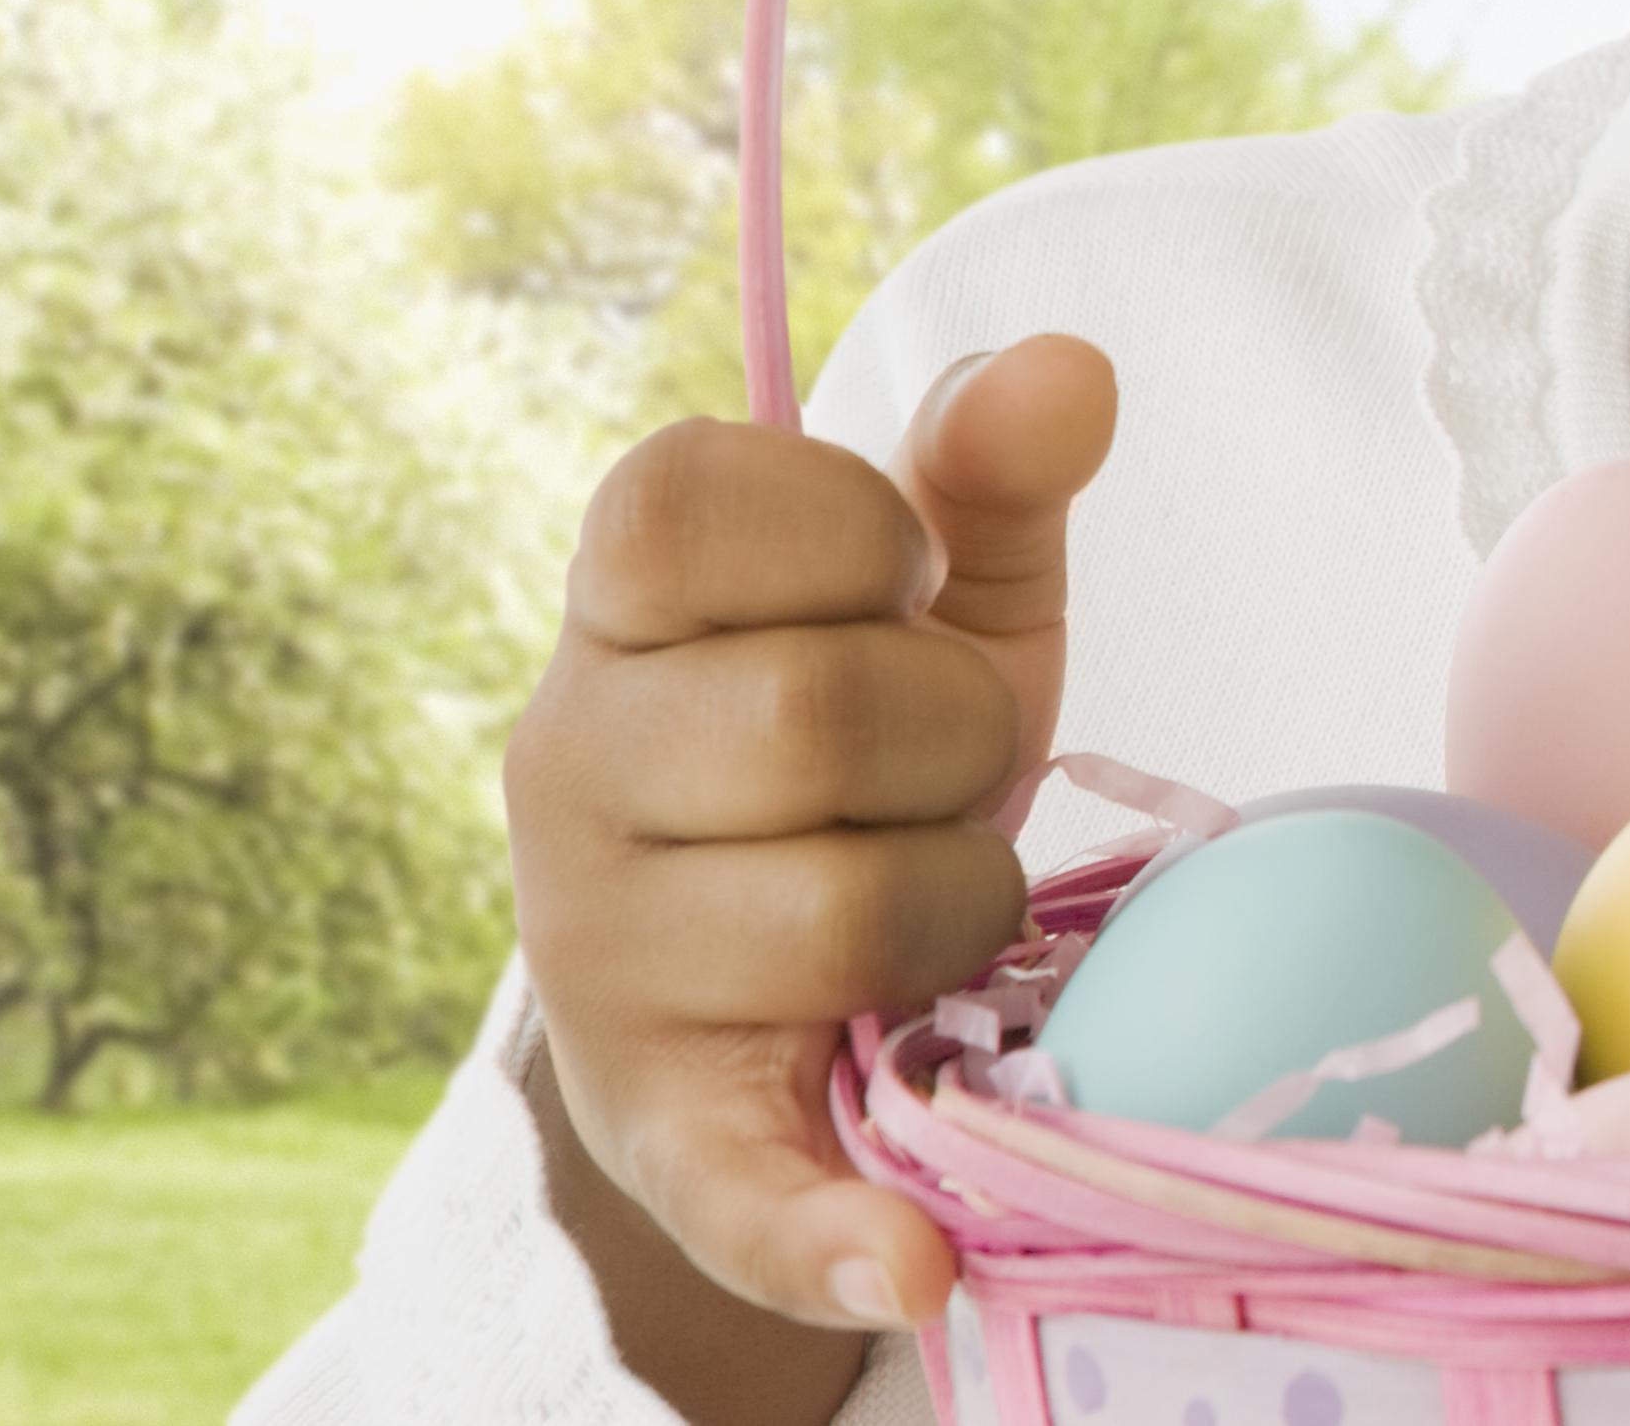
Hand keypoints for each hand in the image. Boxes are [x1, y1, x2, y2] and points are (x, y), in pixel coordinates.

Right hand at [506, 340, 1118, 1345]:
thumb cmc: (867, 728)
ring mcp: (598, 962)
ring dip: (953, 895)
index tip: (888, 578)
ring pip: (843, 909)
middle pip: (805, 714)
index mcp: (613, 611)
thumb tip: (1066, 366)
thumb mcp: (938, 589)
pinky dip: (839, 1234)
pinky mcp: (669, 1134)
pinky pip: (748, 1190)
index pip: (689, 503)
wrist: (776, 955)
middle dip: (944, 729)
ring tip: (925, 886)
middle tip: (943, 760)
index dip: (841, 528)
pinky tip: (918, 1263)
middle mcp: (563, 774)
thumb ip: (990, 470)